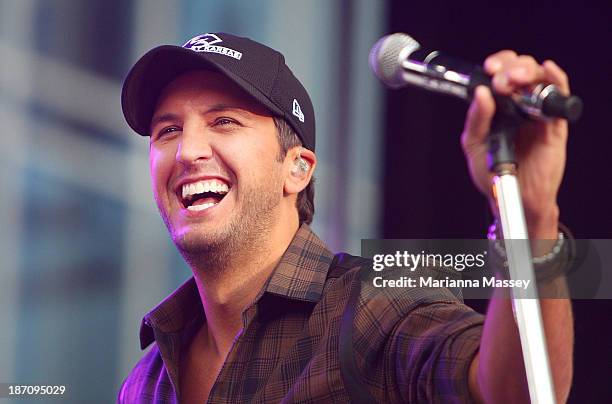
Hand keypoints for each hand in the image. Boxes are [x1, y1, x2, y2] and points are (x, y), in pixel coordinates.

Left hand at [460, 51, 569, 238]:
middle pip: (522, 69)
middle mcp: (519, 104)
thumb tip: (480, 94)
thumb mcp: (473, 144)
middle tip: (500, 81)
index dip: (498, 64)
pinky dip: (556, 80)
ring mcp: (537, 113)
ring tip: (514, 81)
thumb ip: (476, 119)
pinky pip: (560, 98)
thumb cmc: (492, 172)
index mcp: (498, 106)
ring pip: (540, 78)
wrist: (511, 196)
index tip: (489, 69)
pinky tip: (548, 72)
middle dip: (510, 68)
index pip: (501, 72)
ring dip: (528, 72)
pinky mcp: (554, 125)